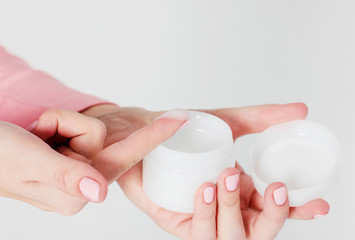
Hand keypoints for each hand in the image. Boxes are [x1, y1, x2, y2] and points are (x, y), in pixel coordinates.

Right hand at [25, 108, 186, 214]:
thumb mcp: (28, 164)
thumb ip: (66, 176)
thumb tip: (100, 192)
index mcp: (78, 192)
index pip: (124, 158)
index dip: (154, 136)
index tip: (179, 118)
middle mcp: (83, 184)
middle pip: (100, 137)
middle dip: (68, 126)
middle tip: (40, 135)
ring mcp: (78, 169)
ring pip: (89, 129)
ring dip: (58, 124)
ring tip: (36, 137)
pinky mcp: (71, 156)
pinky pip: (76, 127)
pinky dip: (55, 124)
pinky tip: (39, 137)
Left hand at [82, 103, 329, 238]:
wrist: (143, 132)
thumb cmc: (184, 131)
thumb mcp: (227, 122)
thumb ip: (261, 117)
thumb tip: (301, 110)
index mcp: (242, 191)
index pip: (276, 209)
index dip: (299, 211)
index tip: (318, 204)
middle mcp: (225, 208)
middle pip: (258, 230)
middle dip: (272, 215)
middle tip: (275, 188)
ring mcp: (203, 218)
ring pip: (229, 235)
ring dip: (234, 208)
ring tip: (227, 177)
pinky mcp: (178, 222)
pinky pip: (196, 232)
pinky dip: (204, 213)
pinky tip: (204, 188)